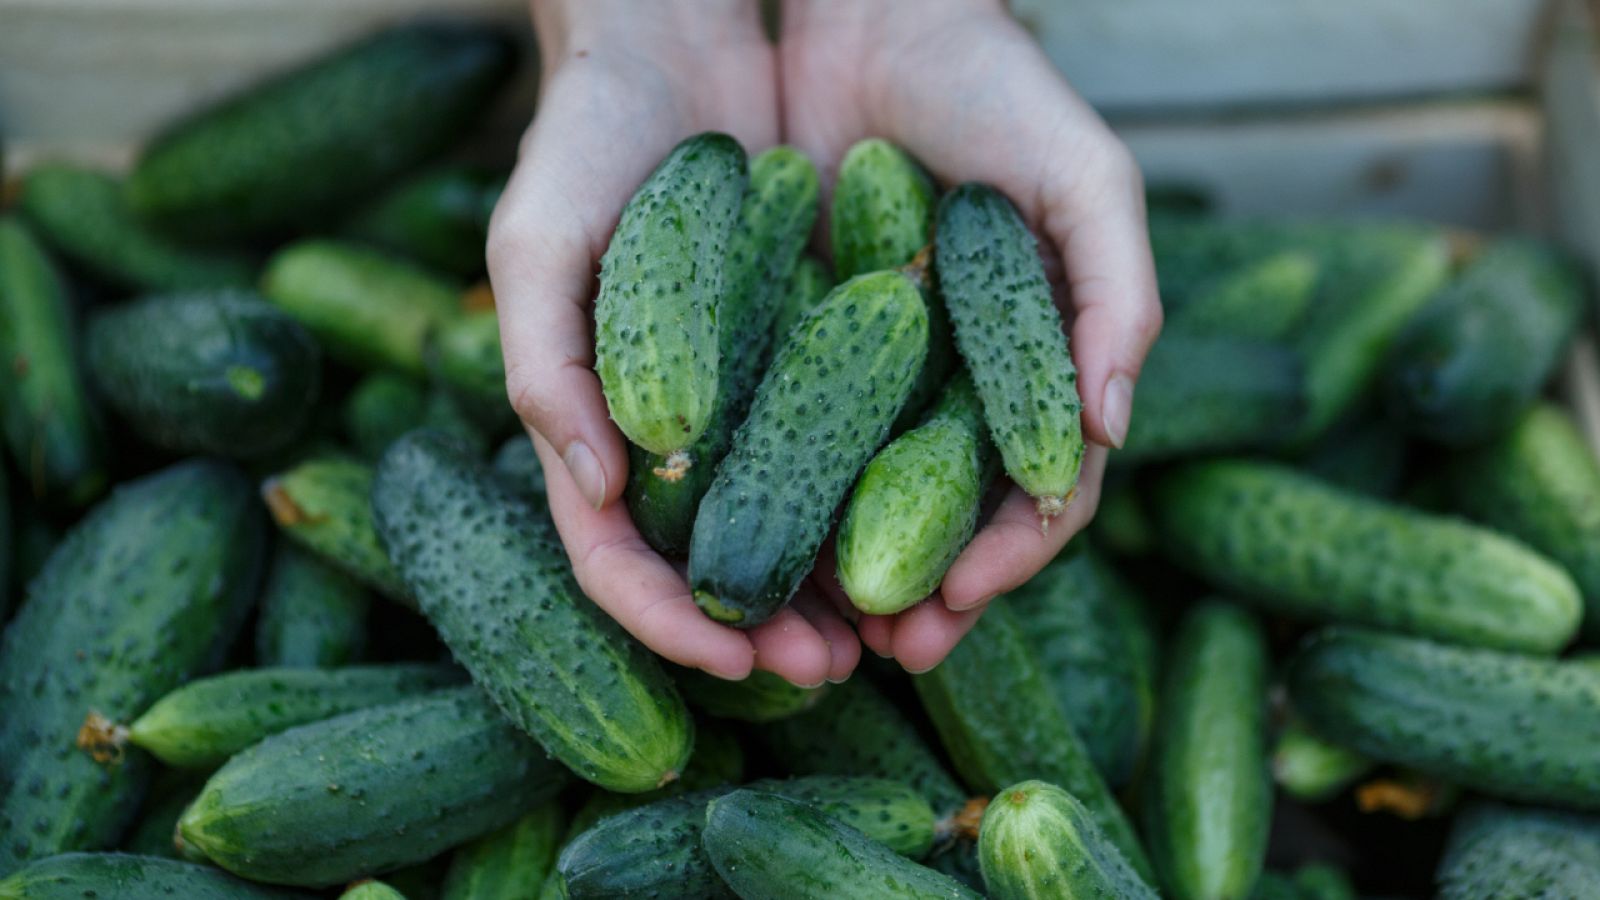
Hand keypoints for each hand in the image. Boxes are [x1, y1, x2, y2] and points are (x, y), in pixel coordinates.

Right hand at [488, 0, 860, 685]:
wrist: (679, 41)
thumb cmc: (583, 139)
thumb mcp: (537, 244)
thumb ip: (547, 369)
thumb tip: (598, 493)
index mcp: (597, 422)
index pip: (613, 555)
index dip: (662, 618)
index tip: (726, 656)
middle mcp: (678, 424)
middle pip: (714, 557)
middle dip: (767, 624)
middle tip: (829, 666)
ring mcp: (750, 390)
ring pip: (793, 517)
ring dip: (837, 585)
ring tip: (893, 630)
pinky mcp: (817, 345)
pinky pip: (851, 433)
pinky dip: (881, 492)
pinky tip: (924, 526)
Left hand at [782, 0, 1162, 670]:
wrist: (865, 6)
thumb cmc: (992, 85)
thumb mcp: (1079, 176)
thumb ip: (1114, 293)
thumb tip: (1110, 429)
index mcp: (1017, 370)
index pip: (1028, 495)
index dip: (1005, 558)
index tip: (963, 599)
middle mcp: (937, 385)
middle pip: (930, 521)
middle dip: (916, 597)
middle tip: (890, 650)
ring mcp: (854, 371)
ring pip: (844, 501)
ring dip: (831, 580)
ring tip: (809, 636)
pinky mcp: (770, 342)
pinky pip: (764, 437)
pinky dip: (757, 499)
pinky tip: (738, 545)